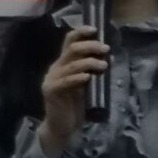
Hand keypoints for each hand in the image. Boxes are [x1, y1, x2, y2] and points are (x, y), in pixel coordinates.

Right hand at [36, 26, 108, 157]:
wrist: (61, 128)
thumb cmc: (75, 106)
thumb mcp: (83, 84)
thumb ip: (89, 71)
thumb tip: (106, 57)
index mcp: (63, 63)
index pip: (69, 41)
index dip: (81, 32)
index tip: (95, 29)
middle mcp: (56, 68)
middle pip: (72, 48)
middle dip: (90, 46)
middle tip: (106, 49)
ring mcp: (52, 79)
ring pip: (71, 64)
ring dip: (90, 62)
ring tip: (104, 65)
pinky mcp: (51, 91)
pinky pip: (66, 81)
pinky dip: (78, 77)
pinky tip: (88, 77)